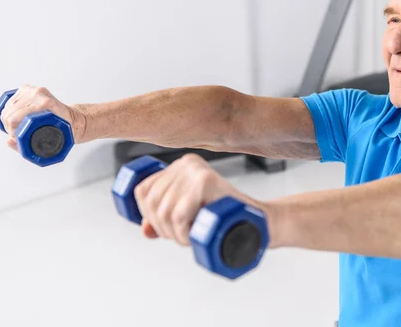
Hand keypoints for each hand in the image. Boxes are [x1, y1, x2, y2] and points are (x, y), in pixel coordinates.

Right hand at [0, 85, 85, 150]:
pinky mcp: (27, 89)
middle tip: (17, 135)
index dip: (12, 131)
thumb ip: (26, 146)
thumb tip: (9, 141)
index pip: (15, 118)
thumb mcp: (50, 143)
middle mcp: (38, 94)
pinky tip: (17, 118)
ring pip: (7, 108)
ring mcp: (32, 90)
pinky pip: (9, 102)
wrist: (71, 118)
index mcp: (46, 103)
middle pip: (9, 113)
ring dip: (9, 120)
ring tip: (18, 128)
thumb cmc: (64, 130)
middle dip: (10, 128)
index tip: (17, 137)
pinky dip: (9, 112)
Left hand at [134, 153, 265, 245]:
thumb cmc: (226, 217)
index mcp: (180, 166)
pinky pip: (178, 215)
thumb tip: (145, 230)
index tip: (162, 228)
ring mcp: (197, 171)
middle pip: (152, 202)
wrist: (258, 221)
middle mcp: (186, 164)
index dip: (146, 215)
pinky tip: (193, 235)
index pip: (142, 189)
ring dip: (174, 234)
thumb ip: (164, 218)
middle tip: (181, 236)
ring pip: (164, 211)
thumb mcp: (189, 215)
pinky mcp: (206, 182)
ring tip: (191, 236)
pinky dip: (182, 233)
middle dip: (162, 228)